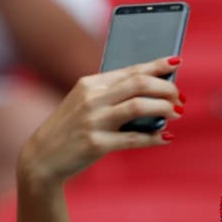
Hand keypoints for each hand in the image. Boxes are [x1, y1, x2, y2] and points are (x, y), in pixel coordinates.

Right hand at [16, 57, 183, 188]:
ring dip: (163, 108)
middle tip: (180, 97)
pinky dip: (153, 138)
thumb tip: (151, 97)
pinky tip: (165, 138)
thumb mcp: (84, 105)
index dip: (156, 66)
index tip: (176, 63)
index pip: (130, 70)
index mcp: (90, 84)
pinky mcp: (95, 144)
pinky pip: (133, 139)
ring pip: (138, 106)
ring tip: (176, 113)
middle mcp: (91, 98)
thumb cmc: (70, 131)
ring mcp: (93, 121)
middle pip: (138, 84)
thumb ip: (110, 96)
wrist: (41, 159)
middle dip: (165, 88)